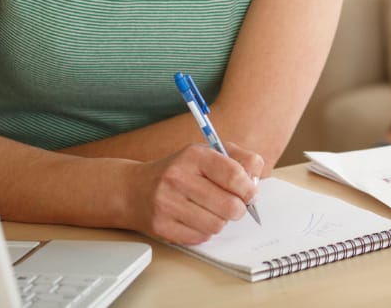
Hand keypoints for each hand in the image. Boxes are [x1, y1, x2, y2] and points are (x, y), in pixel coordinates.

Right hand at [124, 141, 262, 243]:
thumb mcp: (207, 153)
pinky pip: (200, 237)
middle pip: (229, 205)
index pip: (233, 175)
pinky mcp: (162, 226)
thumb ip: (238, 159)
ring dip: (221, 220)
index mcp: (194, 155)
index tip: (250, 192)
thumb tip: (256, 178)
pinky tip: (197, 219)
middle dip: (239, 208)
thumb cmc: (180, 170)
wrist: (134, 189)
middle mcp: (178, 177)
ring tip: (213, 211)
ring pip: (217, 225)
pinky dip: (205, 231)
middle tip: (234, 205)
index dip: (249, 188)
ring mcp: (167, 203)